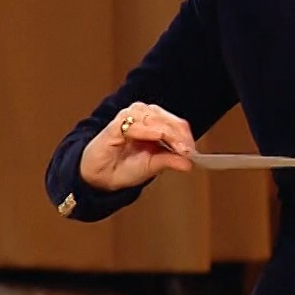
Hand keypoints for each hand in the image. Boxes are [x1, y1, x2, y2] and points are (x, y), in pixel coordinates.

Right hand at [78, 101, 196, 190]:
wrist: (101, 177)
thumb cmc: (125, 167)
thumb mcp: (153, 166)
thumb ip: (170, 160)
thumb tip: (190, 162)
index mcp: (155, 123)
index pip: (176, 123)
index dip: (186, 136)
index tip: (192, 152)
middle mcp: (144, 117)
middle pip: (168, 120)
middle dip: (179, 136)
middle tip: (187, 151)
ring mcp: (129, 118)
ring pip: (155, 119)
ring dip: (167, 132)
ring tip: (176, 147)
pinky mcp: (116, 125)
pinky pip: (134, 123)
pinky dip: (148, 130)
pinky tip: (157, 137)